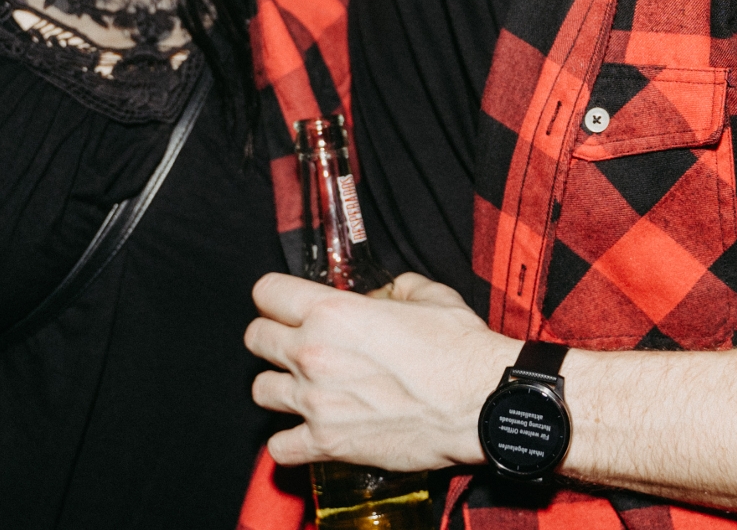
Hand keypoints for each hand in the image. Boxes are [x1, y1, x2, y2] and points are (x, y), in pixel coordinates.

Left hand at [244, 272, 513, 470]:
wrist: (482, 402)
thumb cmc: (459, 349)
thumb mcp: (427, 295)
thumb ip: (390, 289)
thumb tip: (375, 297)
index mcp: (332, 311)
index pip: (266, 292)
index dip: (276, 297)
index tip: (286, 305)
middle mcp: (313, 352)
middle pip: (255, 339)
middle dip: (272, 338)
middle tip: (295, 345)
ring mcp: (316, 401)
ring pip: (259, 390)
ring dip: (278, 387)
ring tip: (302, 388)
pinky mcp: (328, 443)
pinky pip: (278, 447)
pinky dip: (287, 442)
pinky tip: (306, 432)